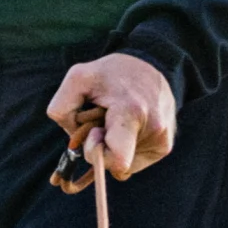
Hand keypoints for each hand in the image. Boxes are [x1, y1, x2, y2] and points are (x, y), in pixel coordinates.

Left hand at [47, 54, 176, 178]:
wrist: (151, 63)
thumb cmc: (110, 73)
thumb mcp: (77, 78)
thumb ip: (62, 108)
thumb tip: (73, 142)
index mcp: (132, 113)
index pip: (117, 161)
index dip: (96, 154)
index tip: (94, 132)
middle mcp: (153, 129)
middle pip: (114, 164)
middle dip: (101, 147)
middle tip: (103, 120)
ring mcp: (162, 139)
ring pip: (123, 163)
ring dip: (113, 146)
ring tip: (118, 119)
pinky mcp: (165, 145)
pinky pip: (134, 161)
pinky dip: (125, 147)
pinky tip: (128, 125)